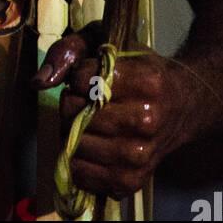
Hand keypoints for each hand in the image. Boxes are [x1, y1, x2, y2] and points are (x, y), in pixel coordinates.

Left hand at [34, 30, 191, 200]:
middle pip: (76, 114)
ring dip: (72, 131)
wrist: (183, 105)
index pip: (83, 80)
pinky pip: (82, 173)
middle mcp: (147, 120)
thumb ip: (70, 50)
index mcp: (147, 82)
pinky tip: (92, 142)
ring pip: (76, 144)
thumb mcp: (108, 42)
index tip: (90, 75)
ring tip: (90, 120)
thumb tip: (39, 82)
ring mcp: (140, 155)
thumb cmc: (139, 68)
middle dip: (72, 103)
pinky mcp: (131, 180)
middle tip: (87, 99)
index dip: (78, 75)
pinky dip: (77, 158)